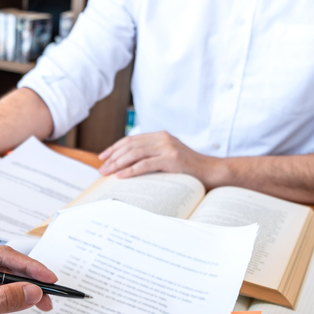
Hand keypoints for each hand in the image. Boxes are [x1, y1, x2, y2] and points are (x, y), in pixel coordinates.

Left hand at [0, 242, 56, 313]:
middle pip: (7, 265)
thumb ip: (1, 300)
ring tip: (41, 303)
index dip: (30, 267)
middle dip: (29, 281)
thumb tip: (32, 292)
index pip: (3, 256)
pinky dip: (10, 297)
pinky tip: (21, 305)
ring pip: (4, 277)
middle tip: (49, 296)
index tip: (49, 279)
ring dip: (21, 290)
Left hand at [98, 132, 224, 186]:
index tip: (102, 157)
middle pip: (130, 146)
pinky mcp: (172, 159)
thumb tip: (127, 166)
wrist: (212, 172)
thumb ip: (152, 157)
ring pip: (135, 154)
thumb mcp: (168, 158)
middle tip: (101, 169)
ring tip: (106, 173)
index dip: (115, 148)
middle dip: (113, 157)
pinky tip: (121, 176)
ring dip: (118, 164)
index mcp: (160, 136)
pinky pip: (145, 164)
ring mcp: (167, 148)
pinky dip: (131, 170)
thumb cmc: (189, 170)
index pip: (131, 140)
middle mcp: (163, 139)